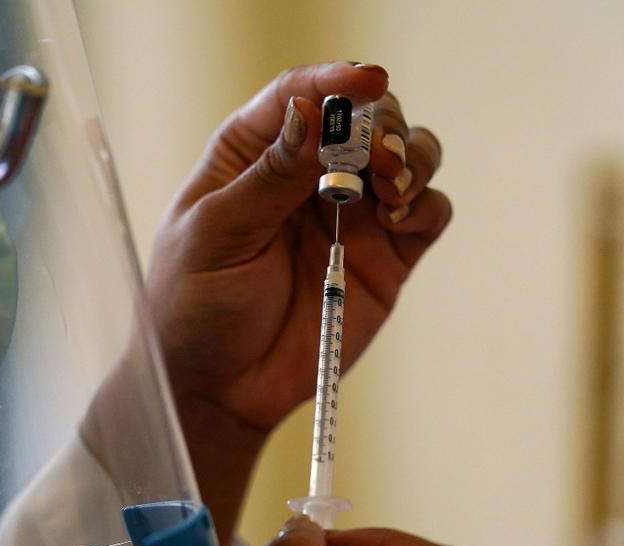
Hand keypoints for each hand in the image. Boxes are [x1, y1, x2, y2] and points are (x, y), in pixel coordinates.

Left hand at [147, 62, 449, 436]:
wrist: (219, 388)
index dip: (335, 80)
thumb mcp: (217, 236)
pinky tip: (400, 218)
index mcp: (252, 156)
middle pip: (364, 117)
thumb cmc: (196, 307)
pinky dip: (427, 204)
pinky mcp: (384, 257)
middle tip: (377, 159)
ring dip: (411, 156)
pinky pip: (427, 213)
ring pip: (406, 155)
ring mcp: (350, 215)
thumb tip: (310, 110)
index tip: (366, 81)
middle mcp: (307, 175)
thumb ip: (268, 177)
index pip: (299, 96)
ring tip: (391, 187)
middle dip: (380, 125)